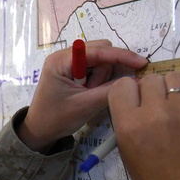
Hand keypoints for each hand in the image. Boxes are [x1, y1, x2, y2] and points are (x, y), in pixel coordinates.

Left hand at [17, 40, 147, 151]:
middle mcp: (63, 55)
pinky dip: (99, 78)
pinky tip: (90, 91)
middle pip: (101, 51)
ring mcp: (68, 61)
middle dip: (106, 71)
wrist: (39, 129)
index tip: (141, 62)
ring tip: (88, 94)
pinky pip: (95, 66)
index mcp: (61, 61)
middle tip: (94, 91)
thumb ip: (110, 91)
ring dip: (102, 77)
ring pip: (101, 59)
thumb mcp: (86, 106)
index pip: (97, 50)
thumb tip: (134, 81)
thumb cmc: (57, 118)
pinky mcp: (73, 68)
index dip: (120, 56)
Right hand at [108, 73, 179, 179]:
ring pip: (176, 77)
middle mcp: (155, 113)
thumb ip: (130, 123)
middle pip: (150, 79)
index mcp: (129, 126)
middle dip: (154, 92)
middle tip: (162, 109)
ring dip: (176, 88)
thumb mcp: (129, 154)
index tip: (138, 103)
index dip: (130, 93)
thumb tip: (141, 100)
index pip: (122, 85)